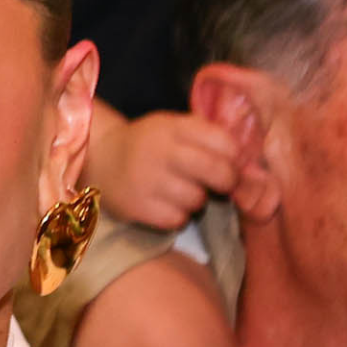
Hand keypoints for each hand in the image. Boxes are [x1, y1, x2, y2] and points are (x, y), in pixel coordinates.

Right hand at [85, 109, 237, 229]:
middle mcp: (158, 151)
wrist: (99, 159)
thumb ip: (207, 136)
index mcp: (171, 127)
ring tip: (180, 191)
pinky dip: (177, 216)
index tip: (230, 161)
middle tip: (221, 183)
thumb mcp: (172, 127)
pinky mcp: (136, 207)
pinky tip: (165, 204)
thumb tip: (248, 161)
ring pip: (197, 200)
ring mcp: (145, 181)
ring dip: (196, 199)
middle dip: (227, 180)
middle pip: (217, 171)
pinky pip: (177, 219)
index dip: (234, 156)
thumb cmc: (148, 144)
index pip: (224, 142)